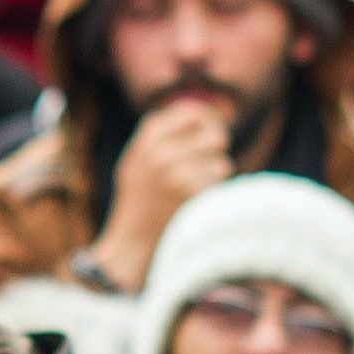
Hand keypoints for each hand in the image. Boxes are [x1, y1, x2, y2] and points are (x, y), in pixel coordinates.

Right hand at [91, 101, 233, 289]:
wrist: (131, 242)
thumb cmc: (138, 201)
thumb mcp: (137, 161)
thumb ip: (160, 136)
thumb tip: (200, 114)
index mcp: (147, 139)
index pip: (190, 112)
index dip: (210, 118)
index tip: (216, 128)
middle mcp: (160, 151)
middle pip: (215, 135)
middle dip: (218, 151)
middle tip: (210, 164)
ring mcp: (176, 172)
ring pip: (222, 161)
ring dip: (215, 176)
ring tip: (194, 190)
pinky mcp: (190, 193)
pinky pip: (220, 182)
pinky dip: (213, 193)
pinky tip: (195, 203)